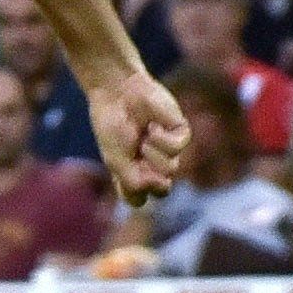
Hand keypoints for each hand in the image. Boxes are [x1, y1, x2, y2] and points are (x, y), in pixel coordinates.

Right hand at [85, 68, 188, 205]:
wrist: (118, 92)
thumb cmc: (112, 125)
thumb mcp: (115, 160)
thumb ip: (133, 182)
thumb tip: (162, 186)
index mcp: (132, 173)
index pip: (139, 200)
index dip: (133, 192)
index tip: (122, 175)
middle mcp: (152, 165)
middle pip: (161, 190)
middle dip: (148, 176)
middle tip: (136, 157)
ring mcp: (168, 151)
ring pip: (170, 170)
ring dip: (152, 155)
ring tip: (142, 138)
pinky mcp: (180, 134)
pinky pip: (177, 148)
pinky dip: (162, 139)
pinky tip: (153, 127)